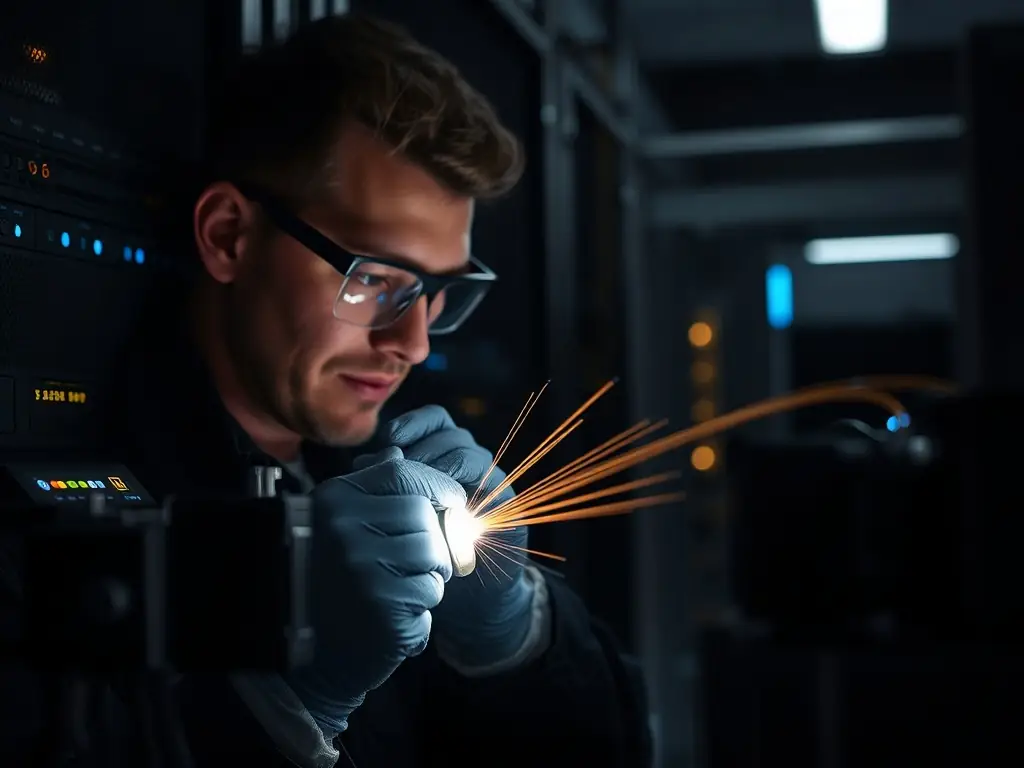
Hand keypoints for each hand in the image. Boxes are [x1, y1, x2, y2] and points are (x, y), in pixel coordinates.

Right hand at [288, 448, 463, 733]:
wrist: (310, 661)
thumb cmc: (331, 587)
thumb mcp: (337, 526)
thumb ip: (370, 488)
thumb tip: (401, 451)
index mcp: (333, 501)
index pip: (400, 471)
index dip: (436, 485)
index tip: (452, 502)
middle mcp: (342, 527)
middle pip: (422, 514)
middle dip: (434, 542)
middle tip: (420, 567)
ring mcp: (359, 566)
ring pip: (432, 553)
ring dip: (429, 578)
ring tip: (402, 594)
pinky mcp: (379, 604)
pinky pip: (429, 592)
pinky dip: (421, 611)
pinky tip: (393, 620)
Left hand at [382, 406, 533, 668]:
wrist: (467, 600)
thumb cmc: (427, 555)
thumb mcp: (400, 516)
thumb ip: (383, 486)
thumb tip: (363, 460)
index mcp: (443, 459)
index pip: (434, 421)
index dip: (414, 422)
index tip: (390, 438)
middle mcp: (469, 466)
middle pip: (450, 432)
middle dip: (422, 446)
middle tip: (400, 469)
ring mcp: (489, 484)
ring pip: (468, 452)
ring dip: (440, 467)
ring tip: (417, 490)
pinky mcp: (506, 505)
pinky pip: (490, 481)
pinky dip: (463, 489)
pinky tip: (441, 507)